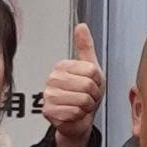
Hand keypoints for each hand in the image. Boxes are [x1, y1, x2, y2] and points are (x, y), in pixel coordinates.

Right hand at [37, 23, 104, 146]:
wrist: (80, 120)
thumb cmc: (86, 95)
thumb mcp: (91, 69)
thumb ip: (86, 47)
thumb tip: (81, 26)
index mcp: (62, 66)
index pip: (90, 70)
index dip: (97, 81)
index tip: (91, 84)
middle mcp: (52, 79)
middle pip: (87, 85)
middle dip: (93, 95)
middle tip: (86, 97)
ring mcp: (48, 95)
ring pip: (82, 99)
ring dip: (86, 106)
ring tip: (81, 105)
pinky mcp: (48, 111)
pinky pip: (74, 112)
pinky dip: (79, 116)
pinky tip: (74, 114)